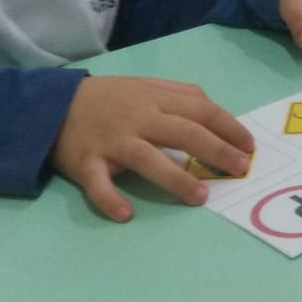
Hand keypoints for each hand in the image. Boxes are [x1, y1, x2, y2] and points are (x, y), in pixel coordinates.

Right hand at [50, 76, 253, 221]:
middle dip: (216, 150)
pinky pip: (98, 183)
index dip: (228, 127)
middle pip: (183, 132)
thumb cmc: (110, 98)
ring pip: (147, 159)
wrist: (52, 104)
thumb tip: (214, 111)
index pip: (201, 109)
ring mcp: (112, 140)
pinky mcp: (85, 161)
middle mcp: (138, 118)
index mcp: (156, 99)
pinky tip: (127, 214)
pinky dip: (111, 199)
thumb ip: (180, 95)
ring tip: (200, 197)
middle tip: (239, 170)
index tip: (249, 147)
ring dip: (176, 178)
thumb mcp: (146, 86)